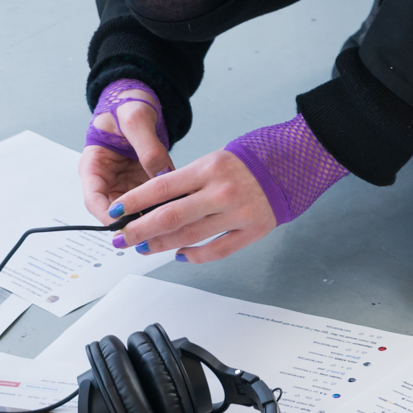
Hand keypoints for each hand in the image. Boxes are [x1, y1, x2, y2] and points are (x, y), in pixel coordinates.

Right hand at [79, 88, 173, 222]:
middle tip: (156, 228)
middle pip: (115, 211)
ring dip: (150, 216)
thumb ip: (148, 147)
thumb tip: (162, 175)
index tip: (126, 225)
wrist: (138, 99)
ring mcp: (125, 183)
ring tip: (172, 221)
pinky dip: (163, 205)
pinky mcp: (142, 182)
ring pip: (135, 209)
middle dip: (133, 221)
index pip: (94, 200)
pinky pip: (151, 200)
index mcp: (93, 166)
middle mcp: (107, 180)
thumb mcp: (136, 120)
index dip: (107, 216)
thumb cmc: (127, 104)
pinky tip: (179, 207)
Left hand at [106, 150, 277, 263]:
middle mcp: (221, 192)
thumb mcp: (217, 158)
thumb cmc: (255, 157)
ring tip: (143, 248)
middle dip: (139, 230)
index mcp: (210, 168)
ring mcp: (238, 214)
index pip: (161, 187)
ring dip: (161, 245)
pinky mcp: (253, 231)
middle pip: (170, 217)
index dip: (134, 202)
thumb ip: (190, 181)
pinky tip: (179, 255)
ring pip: (189, 237)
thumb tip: (157, 205)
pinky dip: (194, 256)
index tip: (115, 212)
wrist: (298, 160)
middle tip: (121, 238)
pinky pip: (216, 250)